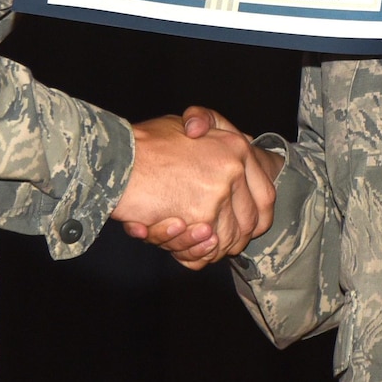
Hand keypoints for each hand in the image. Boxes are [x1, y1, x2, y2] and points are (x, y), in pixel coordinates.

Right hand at [109, 113, 277, 265]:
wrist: (116, 156)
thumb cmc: (146, 141)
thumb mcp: (184, 125)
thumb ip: (205, 131)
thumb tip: (215, 145)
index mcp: (237, 146)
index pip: (266, 195)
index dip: (258, 216)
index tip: (247, 226)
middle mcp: (235, 170)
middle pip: (251, 222)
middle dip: (234, 238)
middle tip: (213, 240)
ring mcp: (220, 194)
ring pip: (228, 240)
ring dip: (207, 248)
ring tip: (186, 240)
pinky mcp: (201, 217)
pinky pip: (206, 250)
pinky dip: (193, 255)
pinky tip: (176, 245)